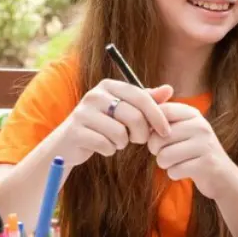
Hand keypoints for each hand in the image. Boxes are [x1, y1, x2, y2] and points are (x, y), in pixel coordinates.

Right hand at [54, 79, 173, 167]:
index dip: (157, 115)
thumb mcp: (124, 110)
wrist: (68, 143)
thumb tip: (169, 89)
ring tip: (116, 141)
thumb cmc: (103, 125)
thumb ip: (146, 100)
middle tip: (138, 140)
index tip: (166, 131)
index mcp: (109, 85)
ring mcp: (83, 112)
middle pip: (134, 116)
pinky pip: (106, 145)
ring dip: (123, 143)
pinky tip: (103, 147)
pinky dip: (109, 150)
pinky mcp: (76, 131)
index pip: (141, 97)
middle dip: (142, 134)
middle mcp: (95, 95)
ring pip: (120, 133)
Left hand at [146, 102, 237, 198]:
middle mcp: (201, 126)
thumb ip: (163, 119)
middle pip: (158, 137)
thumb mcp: (183, 129)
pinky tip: (185, 171)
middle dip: (155, 150)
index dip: (150, 126)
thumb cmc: (193, 151)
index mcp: (193, 114)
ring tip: (176, 162)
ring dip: (164, 163)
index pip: (162, 111)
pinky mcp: (206, 164)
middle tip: (165, 153)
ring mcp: (205, 145)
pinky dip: (174, 174)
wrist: (223, 176)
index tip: (153, 136)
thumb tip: (138, 110)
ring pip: (164, 156)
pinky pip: (174, 171)